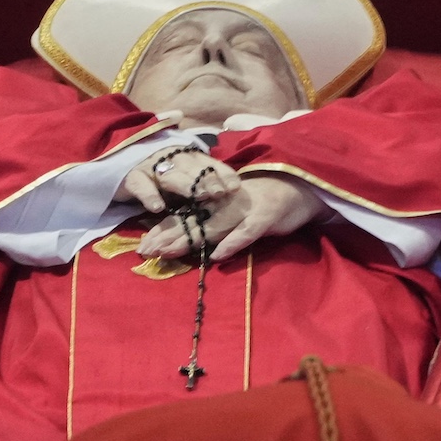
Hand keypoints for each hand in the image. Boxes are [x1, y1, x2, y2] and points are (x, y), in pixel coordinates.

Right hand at [115, 147, 239, 212]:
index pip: (208, 163)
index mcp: (185, 156)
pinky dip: (149, 195)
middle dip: (207, 180)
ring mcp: (150, 166)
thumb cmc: (157, 171)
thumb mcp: (181, 173)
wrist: (117, 159)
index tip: (236, 186)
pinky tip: (157, 207)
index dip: (222, 173)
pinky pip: (141, 186)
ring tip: (200, 197)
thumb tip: (229, 191)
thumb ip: (199, 179)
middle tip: (221, 192)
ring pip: (170, 175)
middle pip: (192, 168)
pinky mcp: (131, 178)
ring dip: (186, 185)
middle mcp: (170, 158)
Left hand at [136, 173, 327, 260]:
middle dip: (166, 237)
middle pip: (191, 222)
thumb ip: (212, 221)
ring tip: (166, 252)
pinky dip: (232, 243)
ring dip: (188, 240)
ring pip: (212, 226)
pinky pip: (246, 232)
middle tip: (144, 250)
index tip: (142, 244)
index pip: (184, 217)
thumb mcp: (233, 209)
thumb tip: (185, 236)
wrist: (298, 185)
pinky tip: (216, 255)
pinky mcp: (265, 217)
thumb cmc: (262, 199)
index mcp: (216, 202)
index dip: (163, 230)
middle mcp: (224, 204)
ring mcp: (244, 210)